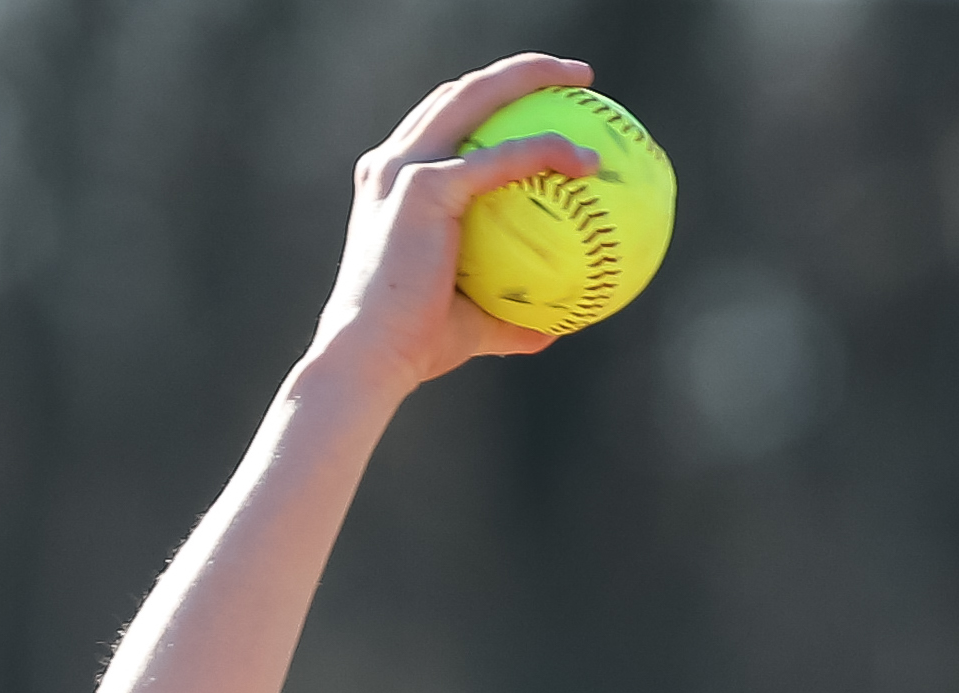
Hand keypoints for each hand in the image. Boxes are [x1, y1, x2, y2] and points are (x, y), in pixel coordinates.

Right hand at [306, 54, 601, 398]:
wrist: (371, 355)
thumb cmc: (416, 346)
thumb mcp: (471, 325)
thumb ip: (510, 317)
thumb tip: (555, 327)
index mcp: (398, 182)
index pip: (445, 119)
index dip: (493, 99)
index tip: (541, 101)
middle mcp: (394, 162)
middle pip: (461, 91)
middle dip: (519, 71)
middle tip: (576, 75)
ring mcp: (405, 168)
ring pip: (474, 98)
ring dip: (529, 79)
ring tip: (582, 80)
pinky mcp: (422, 188)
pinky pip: (498, 159)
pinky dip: (543, 150)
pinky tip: (586, 161)